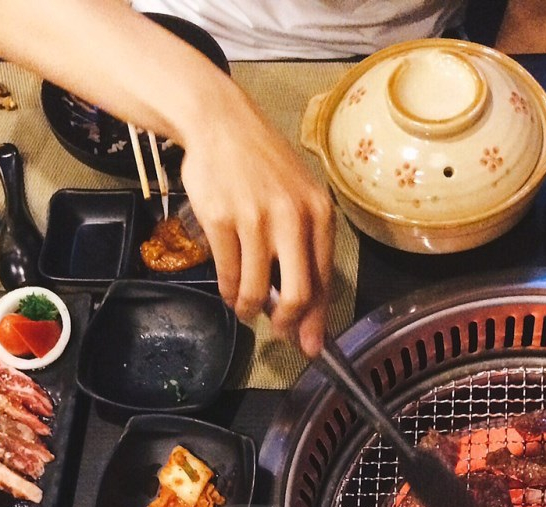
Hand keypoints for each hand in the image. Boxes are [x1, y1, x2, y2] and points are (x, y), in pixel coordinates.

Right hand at [178, 96, 335, 356]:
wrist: (221, 123)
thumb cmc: (261, 164)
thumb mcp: (297, 196)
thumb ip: (304, 245)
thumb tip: (305, 305)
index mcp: (319, 214)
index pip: (324, 280)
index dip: (317, 320)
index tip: (311, 345)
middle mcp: (292, 218)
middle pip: (298, 294)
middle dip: (288, 324)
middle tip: (278, 333)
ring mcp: (255, 219)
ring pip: (256, 289)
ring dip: (248, 308)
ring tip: (244, 308)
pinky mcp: (222, 220)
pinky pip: (227, 273)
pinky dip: (227, 291)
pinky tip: (228, 291)